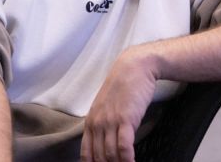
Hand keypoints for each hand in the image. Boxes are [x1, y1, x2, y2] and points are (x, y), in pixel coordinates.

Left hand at [81, 46, 157, 161]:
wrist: (133, 68)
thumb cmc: (122, 88)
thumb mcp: (106, 107)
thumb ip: (103, 125)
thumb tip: (105, 146)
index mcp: (90, 122)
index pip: (86, 154)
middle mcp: (97, 123)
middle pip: (99, 158)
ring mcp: (110, 122)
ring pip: (111, 155)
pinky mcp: (125, 119)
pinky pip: (124, 147)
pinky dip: (128, 160)